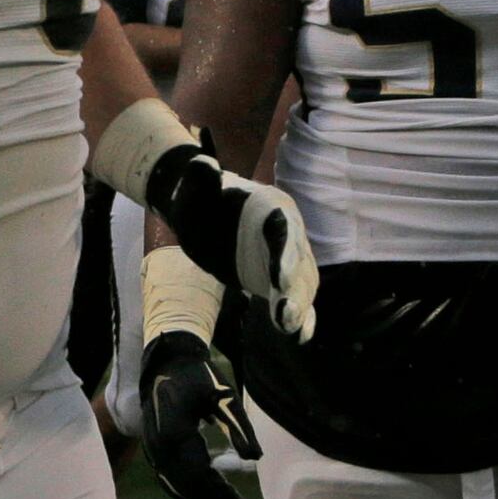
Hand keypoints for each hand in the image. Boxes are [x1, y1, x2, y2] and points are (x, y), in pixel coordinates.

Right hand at [135, 330, 260, 498]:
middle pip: (187, 486)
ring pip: (176, 487)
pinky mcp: (154, 450)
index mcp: (175, 431)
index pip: (200, 474)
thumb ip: (238, 425)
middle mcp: (159, 445)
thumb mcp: (223, 395)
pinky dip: (188, 494)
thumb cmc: (198, 376)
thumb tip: (255, 457)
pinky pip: (169, 480)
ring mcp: (153, 449)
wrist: (166, 361)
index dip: (222, 494)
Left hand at [144, 140, 318, 342]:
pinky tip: (301, 336)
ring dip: (299, 306)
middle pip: (299, 262)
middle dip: (295, 289)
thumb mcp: (195, 188)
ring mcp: (286, 257)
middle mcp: (287, 232)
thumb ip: (201, 178)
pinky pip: (295, 297)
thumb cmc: (199, 197)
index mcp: (273, 206)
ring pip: (302, 283)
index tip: (279, 280)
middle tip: (285, 315)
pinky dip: (301, 315)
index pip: (283, 231)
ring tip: (289, 328)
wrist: (201, 214)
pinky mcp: (279, 279)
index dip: (284, 255)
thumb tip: (201, 162)